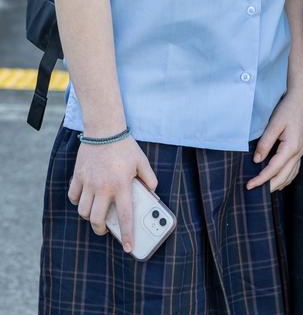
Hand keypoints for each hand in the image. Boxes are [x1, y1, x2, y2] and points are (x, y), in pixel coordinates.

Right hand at [68, 136, 157, 252]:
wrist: (104, 129)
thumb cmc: (125, 146)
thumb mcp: (142, 161)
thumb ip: (149, 178)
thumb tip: (153, 192)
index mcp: (121, 185)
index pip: (125, 216)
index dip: (128, 235)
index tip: (129, 248)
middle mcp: (103, 187)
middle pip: (97, 219)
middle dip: (101, 229)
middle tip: (106, 229)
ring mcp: (89, 182)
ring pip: (83, 211)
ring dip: (89, 216)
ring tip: (96, 213)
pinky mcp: (78, 176)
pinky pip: (74, 196)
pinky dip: (78, 201)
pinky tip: (85, 199)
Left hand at [246, 87, 302, 192]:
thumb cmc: (289, 109)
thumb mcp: (275, 124)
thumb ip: (265, 143)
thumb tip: (257, 160)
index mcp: (291, 147)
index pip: (273, 169)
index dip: (260, 179)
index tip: (249, 185)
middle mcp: (298, 153)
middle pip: (283, 177)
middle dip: (268, 186)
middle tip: (254, 190)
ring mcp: (301, 151)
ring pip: (290, 175)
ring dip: (278, 183)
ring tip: (265, 188)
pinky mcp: (300, 148)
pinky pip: (294, 169)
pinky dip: (286, 177)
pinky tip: (280, 179)